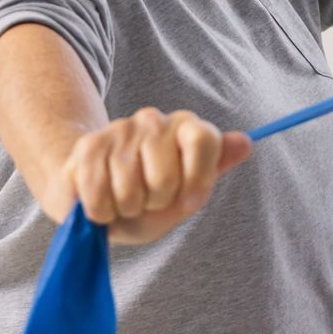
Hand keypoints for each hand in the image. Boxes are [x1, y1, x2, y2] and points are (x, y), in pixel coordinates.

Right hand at [48, 108, 251, 244]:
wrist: (97, 199)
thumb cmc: (148, 200)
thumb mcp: (185, 195)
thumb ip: (212, 170)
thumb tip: (245, 143)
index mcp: (186, 128)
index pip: (204, 140)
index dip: (198, 180)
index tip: (188, 203)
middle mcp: (153, 120)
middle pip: (165, 178)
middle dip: (155, 203)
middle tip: (148, 199)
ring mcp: (119, 129)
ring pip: (130, 191)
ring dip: (126, 209)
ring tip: (123, 200)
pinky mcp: (87, 146)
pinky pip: (98, 196)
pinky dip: (101, 213)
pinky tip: (102, 202)